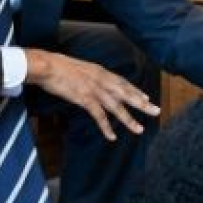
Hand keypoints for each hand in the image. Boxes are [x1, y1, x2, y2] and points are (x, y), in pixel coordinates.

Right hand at [23, 48, 160, 140]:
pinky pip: (99, 115)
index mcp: (100, 71)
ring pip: (116, 106)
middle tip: (156, 111)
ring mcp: (94, 89)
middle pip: (126, 93)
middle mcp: (101, 79)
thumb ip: (90, 75)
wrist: (47, 65)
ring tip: (139, 130)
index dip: (135, 91)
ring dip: (128, 119)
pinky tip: (112, 136)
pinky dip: (106, 127)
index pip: (123, 82)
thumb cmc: (59, 67)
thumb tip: (94, 81)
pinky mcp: (84, 98)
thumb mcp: (80, 68)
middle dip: (142, 103)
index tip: (147, 98)